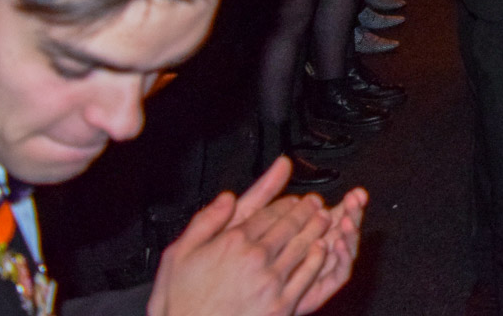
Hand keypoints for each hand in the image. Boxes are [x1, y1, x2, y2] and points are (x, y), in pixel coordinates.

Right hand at [147, 158, 355, 315]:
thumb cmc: (179, 304)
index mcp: (233, 243)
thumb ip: (205, 221)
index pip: (268, 213)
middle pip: (289, 225)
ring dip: (316, 227)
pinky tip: (322, 248)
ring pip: (303, 244)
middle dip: (306, 209)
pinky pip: (308, 273)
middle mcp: (256, 258)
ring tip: (324, 218)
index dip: (284, 202)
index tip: (292, 199)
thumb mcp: (178, 255)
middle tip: (315, 202)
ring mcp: (271, 281)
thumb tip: (226, 198)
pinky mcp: (282, 304)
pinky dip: (318, 256)